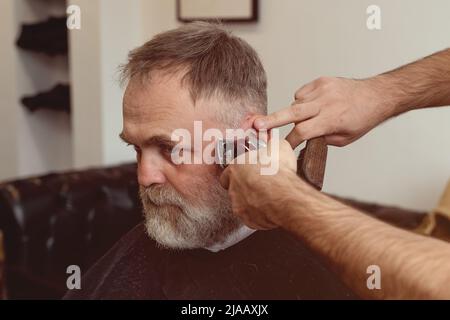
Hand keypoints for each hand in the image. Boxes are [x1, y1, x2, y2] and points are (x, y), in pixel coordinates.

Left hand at [219, 139, 298, 229]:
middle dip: (244, 188)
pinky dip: (259, 215)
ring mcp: (239, 206)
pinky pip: (252, 218)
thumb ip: (270, 147)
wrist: (285, 196)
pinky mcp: (249, 221)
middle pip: (234, 189)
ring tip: (267, 198)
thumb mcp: (278, 147)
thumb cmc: (279, 172)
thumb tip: (274, 145)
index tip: (247, 172)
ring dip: (252, 202)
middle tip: (258, 185)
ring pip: (242, 205)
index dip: (238, 172)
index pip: (227, 172)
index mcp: (235, 169)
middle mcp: (233, 189)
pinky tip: (271, 209)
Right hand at [254, 76, 394, 147]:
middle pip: (293, 112)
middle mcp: (326, 102)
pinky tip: (312, 106)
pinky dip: (302, 102)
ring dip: (295, 113)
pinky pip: (301, 94)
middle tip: (256, 124)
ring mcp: (322, 89)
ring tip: (309, 117)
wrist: (376, 95)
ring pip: (296, 103)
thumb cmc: (361, 120)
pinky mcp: (321, 81)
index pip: (303, 131)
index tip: (282, 148)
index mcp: (332, 119)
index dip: (290, 141)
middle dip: (273, 119)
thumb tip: (302, 141)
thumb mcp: (344, 138)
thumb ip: (321, 139)